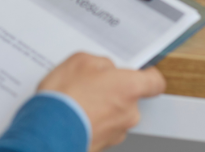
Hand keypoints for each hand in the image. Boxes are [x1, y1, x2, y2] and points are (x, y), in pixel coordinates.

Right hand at [38, 53, 165, 151]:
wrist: (48, 131)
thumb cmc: (66, 97)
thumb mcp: (81, 61)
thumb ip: (101, 63)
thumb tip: (104, 68)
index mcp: (130, 87)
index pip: (155, 82)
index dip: (148, 76)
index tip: (141, 72)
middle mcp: (129, 112)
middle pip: (131, 98)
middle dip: (114, 91)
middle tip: (93, 84)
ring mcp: (117, 132)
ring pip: (116, 115)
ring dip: (102, 108)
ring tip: (79, 101)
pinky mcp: (103, 145)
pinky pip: (102, 128)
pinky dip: (92, 122)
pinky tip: (75, 115)